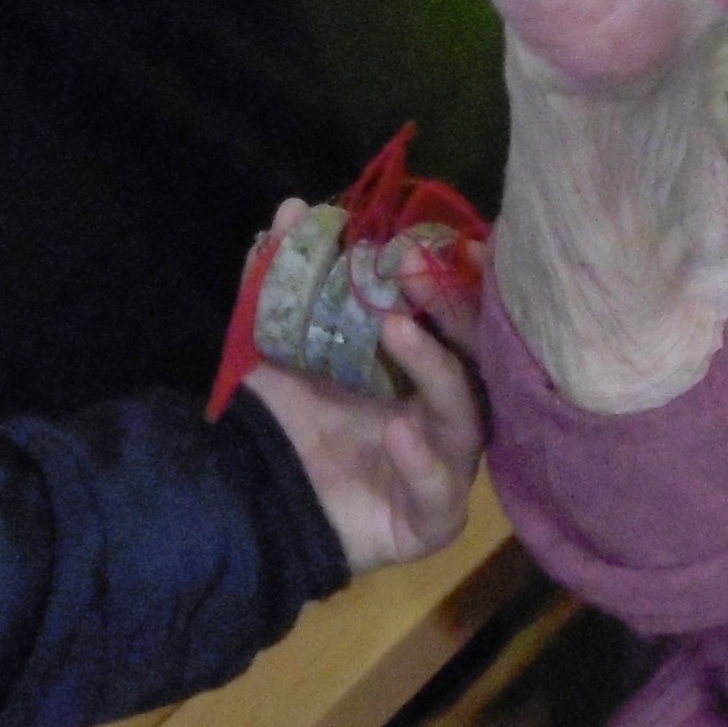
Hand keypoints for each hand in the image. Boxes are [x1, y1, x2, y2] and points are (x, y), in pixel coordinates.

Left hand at [234, 227, 488, 574]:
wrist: (253, 500)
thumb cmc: (287, 420)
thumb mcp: (275, 343)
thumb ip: (280, 280)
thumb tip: (291, 208)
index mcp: (424, 369)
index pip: (458, 319)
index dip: (454, 279)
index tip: (434, 239)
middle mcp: (445, 413)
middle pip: (473, 359)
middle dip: (452, 311)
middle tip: (413, 268)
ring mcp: (446, 467)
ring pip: (466, 418)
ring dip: (437, 371)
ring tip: (397, 331)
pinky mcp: (431, 518)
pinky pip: (440, 490)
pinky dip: (422, 459)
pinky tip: (395, 428)